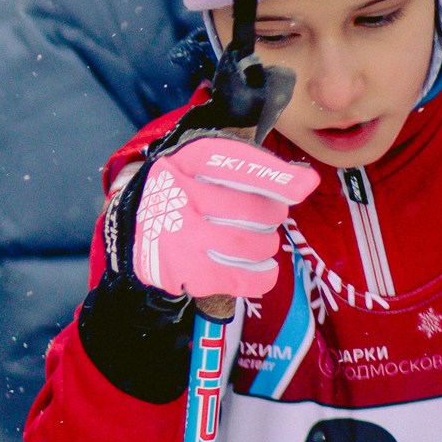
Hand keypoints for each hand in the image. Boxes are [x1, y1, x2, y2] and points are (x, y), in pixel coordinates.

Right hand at [110, 136, 317, 302]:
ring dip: (265, 246)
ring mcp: (181, 238)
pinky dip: (261, 275)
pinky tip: (257, 268)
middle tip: (262, 218)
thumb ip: (251, 166)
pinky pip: (244, 279)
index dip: (273, 177)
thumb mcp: (205, 164)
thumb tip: (306, 181)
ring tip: (254, 243)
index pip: (235, 165)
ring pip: (254, 246)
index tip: (304, 186)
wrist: (134, 228)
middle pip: (255, 211)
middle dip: (271, 216)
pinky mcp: (184, 273)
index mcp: (187, 162)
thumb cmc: (186, 192)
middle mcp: (181, 197)